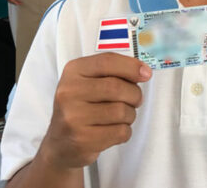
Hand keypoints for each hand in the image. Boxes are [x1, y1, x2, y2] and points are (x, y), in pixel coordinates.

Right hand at [39, 53, 151, 168]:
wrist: (60, 143)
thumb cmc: (81, 107)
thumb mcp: (88, 81)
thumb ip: (113, 71)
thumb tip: (144, 72)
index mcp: (72, 72)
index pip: (106, 62)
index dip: (131, 66)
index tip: (146, 73)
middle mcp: (69, 92)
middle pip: (116, 87)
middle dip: (134, 94)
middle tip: (135, 100)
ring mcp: (74, 117)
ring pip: (121, 111)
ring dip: (130, 115)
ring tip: (122, 116)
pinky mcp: (82, 140)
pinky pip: (120, 132)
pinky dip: (125, 131)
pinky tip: (114, 130)